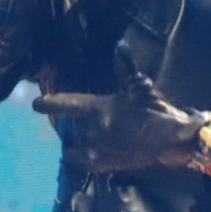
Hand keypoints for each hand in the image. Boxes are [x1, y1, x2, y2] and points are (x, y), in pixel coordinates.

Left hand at [33, 57, 210, 173]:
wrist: (173, 142)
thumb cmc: (157, 112)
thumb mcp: (141, 88)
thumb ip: (126, 68)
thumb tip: (121, 45)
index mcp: (99, 109)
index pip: (66, 105)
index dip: (49, 104)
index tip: (36, 104)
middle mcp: (92, 132)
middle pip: (70, 126)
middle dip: (75, 122)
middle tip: (88, 118)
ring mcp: (96, 151)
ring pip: (74, 144)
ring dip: (78, 139)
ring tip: (91, 134)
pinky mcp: (103, 166)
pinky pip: (82, 161)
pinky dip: (82, 155)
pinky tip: (91, 149)